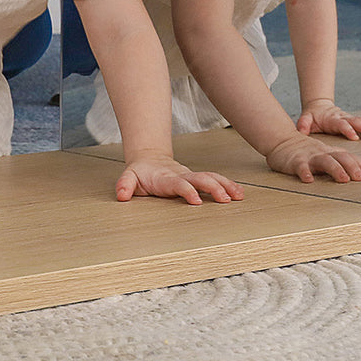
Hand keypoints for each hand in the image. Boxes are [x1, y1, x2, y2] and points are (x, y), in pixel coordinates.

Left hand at [115, 151, 244, 205]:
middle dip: (213, 188)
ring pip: (211, 178)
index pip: (179, 184)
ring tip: (239, 196)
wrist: (149, 160)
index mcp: (166, 179)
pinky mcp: (197, 179)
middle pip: (200, 179)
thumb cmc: (140, 173)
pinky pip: (214, 180)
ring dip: (225, 186)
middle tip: (225, 199)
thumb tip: (121, 195)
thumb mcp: (129, 178)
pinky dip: (227, 185)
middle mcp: (182, 176)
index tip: (196, 200)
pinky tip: (239, 193)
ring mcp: (191, 177)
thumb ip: (125, 185)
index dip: (187, 190)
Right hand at [266, 132, 360, 183]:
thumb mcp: (323, 153)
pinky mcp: (295, 161)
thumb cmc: (303, 150)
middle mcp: (322, 153)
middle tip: (359, 178)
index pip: (348, 156)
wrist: (281, 140)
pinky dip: (305, 173)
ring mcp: (309, 156)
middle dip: (352, 167)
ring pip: (325, 161)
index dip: (359, 164)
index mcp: (329, 152)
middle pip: (340, 157)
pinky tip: (308, 179)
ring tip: (343, 179)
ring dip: (336, 170)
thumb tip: (357, 173)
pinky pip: (301, 167)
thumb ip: (337, 161)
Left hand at [296, 99, 360, 141]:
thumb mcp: (306, 119)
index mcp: (332, 119)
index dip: (348, 129)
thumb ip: (303, 124)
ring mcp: (349, 118)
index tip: (354, 137)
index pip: (341, 124)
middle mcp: (343, 117)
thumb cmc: (313, 116)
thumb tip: (300, 130)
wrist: (319, 107)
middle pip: (355, 121)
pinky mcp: (354, 120)